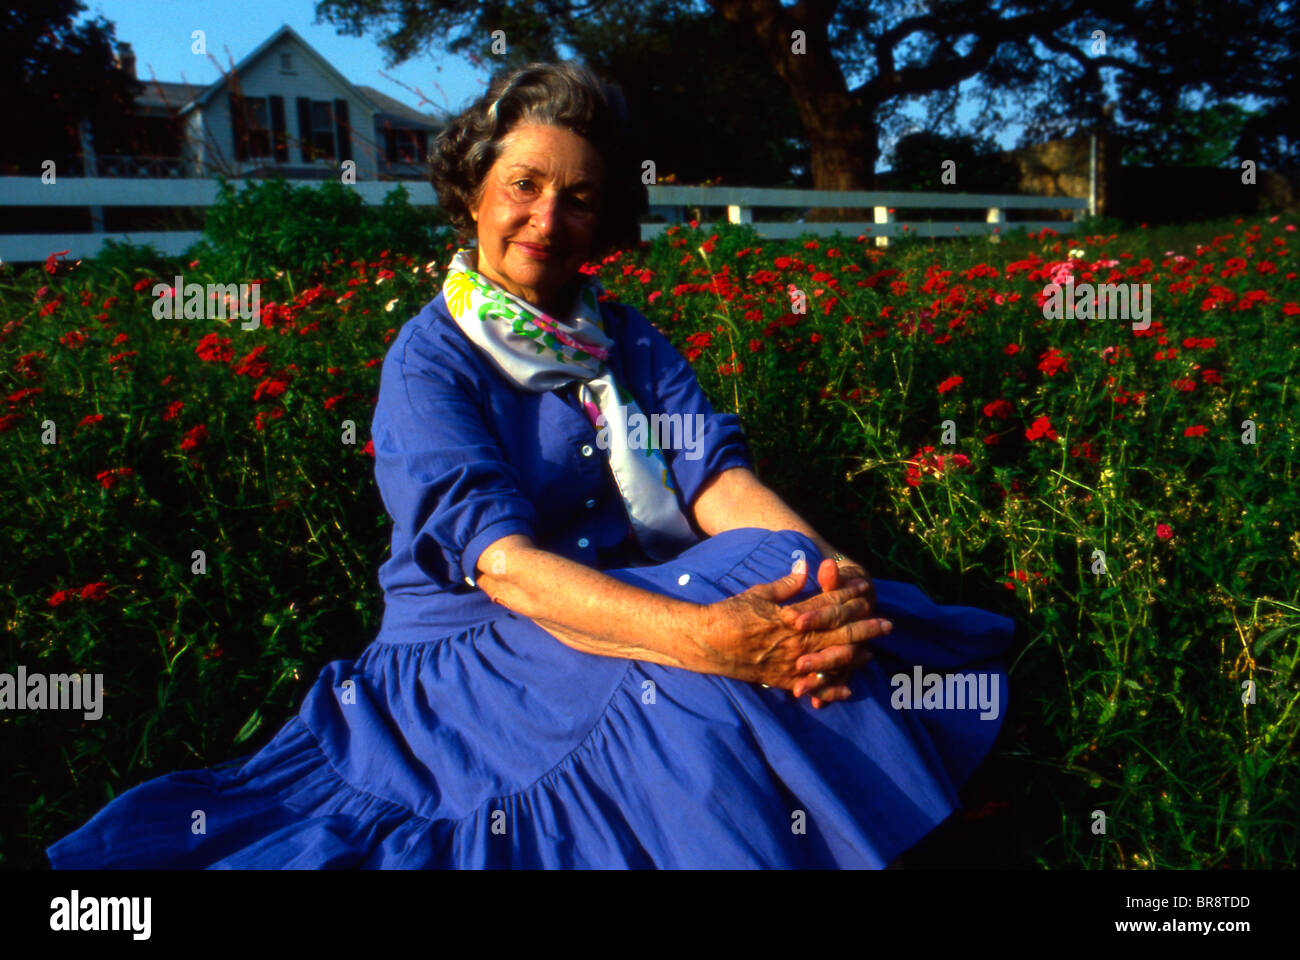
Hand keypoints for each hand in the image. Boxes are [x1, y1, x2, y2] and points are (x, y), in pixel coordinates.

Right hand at [702, 564, 891, 694]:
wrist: (707, 642)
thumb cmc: (731, 613)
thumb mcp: (759, 593)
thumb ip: (787, 584)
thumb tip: (806, 567)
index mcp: (793, 616)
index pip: (829, 605)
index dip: (850, 597)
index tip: (866, 590)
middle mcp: (797, 641)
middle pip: (840, 633)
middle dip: (866, 627)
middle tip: (888, 624)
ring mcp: (792, 663)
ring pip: (833, 660)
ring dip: (855, 656)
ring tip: (872, 652)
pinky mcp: (783, 680)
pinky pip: (813, 687)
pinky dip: (831, 688)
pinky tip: (847, 689)